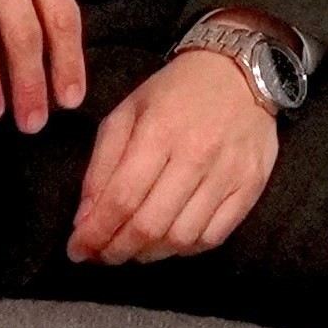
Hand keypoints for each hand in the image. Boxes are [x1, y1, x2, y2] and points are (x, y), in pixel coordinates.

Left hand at [69, 47, 278, 264]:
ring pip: (181, 238)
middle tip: (102, 256)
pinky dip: (186, 249)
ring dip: (149, 254)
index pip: (121, 199)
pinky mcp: (250, 186)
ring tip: (133, 249)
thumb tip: (86, 219)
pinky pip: (214, 236)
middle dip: (117, 251)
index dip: (95, 234)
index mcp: (158, 131)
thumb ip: (102, 165)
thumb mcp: (127, 112)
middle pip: (150, 225)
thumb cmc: (176, 92)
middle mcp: (196, 155)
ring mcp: (228, 173)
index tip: (77, 250)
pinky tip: (170, 241)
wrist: (241, 71)